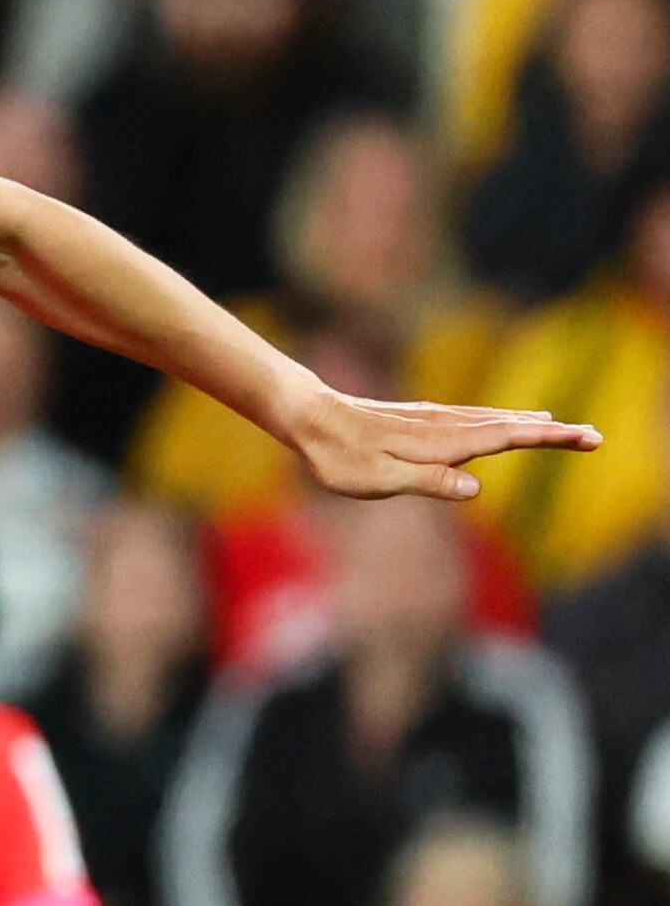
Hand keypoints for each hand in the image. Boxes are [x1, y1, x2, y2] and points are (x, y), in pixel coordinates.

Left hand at [285, 388, 598, 500]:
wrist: (309, 418)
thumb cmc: (339, 456)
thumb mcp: (379, 479)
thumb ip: (429, 482)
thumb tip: (476, 488)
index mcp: (443, 442)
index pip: (508, 439)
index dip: (549, 439)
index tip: (587, 438)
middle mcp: (445, 425)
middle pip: (510, 426)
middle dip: (553, 432)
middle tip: (595, 437)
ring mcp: (434, 419)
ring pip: (494, 419)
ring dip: (530, 423)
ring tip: (561, 427)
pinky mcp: (421, 419)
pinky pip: (474, 418)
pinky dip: (501, 419)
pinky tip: (506, 421)